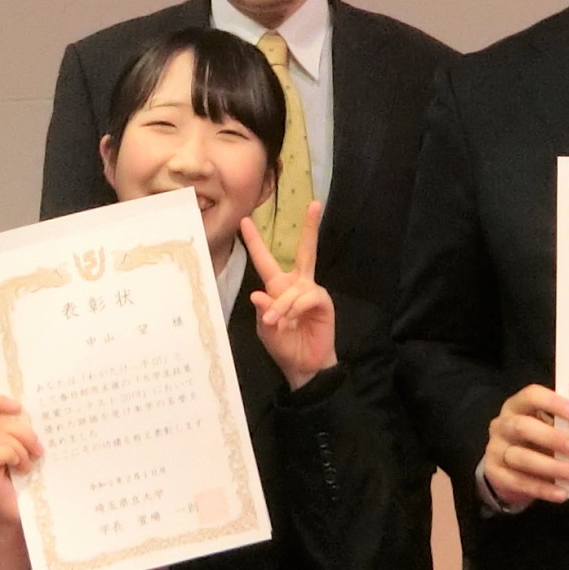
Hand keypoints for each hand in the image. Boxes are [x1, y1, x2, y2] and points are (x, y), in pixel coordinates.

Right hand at [0, 391, 42, 569]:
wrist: (25, 516)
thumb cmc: (32, 482)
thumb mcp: (31, 450)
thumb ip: (29, 431)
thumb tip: (50, 410)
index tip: (20, 406)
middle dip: (24, 432)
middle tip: (38, 450)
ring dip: (21, 448)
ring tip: (29, 465)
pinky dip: (13, 457)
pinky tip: (22, 470)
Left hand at [240, 201, 335, 385]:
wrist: (303, 365)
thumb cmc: (284, 345)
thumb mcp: (266, 329)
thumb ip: (263, 311)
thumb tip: (258, 294)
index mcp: (279, 287)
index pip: (266, 260)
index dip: (255, 242)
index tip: (244, 221)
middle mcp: (297, 284)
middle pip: (306, 250)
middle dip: (311, 228)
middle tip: (315, 204)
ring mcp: (312, 291)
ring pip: (294, 288)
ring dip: (282, 306)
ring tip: (278, 323)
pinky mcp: (323, 301)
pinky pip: (306, 297)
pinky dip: (295, 309)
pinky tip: (293, 321)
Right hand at [481, 384, 568, 507]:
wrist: (508, 471)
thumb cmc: (535, 442)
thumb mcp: (545, 428)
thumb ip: (561, 426)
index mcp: (516, 406)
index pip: (531, 396)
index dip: (552, 403)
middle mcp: (502, 425)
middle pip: (523, 426)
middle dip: (552, 437)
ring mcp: (495, 450)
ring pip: (521, 458)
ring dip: (552, 467)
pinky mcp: (495, 474)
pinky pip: (518, 482)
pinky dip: (542, 489)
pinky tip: (561, 493)